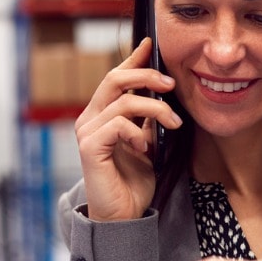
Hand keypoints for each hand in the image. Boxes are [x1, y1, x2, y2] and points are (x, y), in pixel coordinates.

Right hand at [74, 38, 181, 220]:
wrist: (123, 216)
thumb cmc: (133, 181)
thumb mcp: (148, 142)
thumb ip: (148, 119)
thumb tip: (162, 91)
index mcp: (102, 114)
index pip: (116, 77)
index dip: (133, 58)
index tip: (151, 44)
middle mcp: (90, 118)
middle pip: (114, 79)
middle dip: (146, 75)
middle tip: (171, 85)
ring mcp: (87, 132)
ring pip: (122, 101)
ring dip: (155, 109)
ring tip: (174, 123)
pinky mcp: (90, 147)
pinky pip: (118, 125)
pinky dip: (138, 132)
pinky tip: (145, 148)